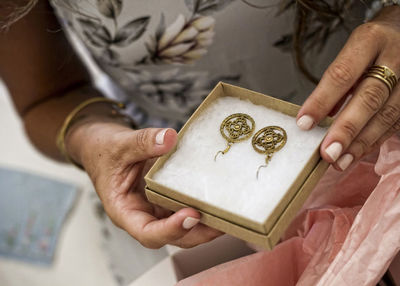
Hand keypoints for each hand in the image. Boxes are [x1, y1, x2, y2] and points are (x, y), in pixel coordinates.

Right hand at [66, 119, 221, 248]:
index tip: (190, 216)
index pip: (147, 233)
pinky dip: (202, 205)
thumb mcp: (119, 144)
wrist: (105, 146)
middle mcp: (143, 215)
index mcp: (124, 211)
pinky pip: (186, 206)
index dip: (170, 230)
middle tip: (222, 221)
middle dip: (198, 233)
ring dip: (206, 224)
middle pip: (172, 236)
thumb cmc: (105, 151)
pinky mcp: (167, 198)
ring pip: (183, 226)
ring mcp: (157, 208)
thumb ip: (142, 141)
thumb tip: (169, 137)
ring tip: (228, 213)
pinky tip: (219, 198)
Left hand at [296, 6, 399, 170]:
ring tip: (339, 161)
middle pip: (370, 98)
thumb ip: (336, 82)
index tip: (304, 123)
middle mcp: (395, 57)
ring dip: (360, 143)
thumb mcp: (351, 51)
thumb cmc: (371, 45)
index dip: (322, 101)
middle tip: (327, 152)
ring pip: (387, 115)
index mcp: (370, 40)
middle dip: (346, 129)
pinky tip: (355, 154)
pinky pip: (395, 123)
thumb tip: (315, 116)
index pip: (342, 74)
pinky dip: (373, 141)